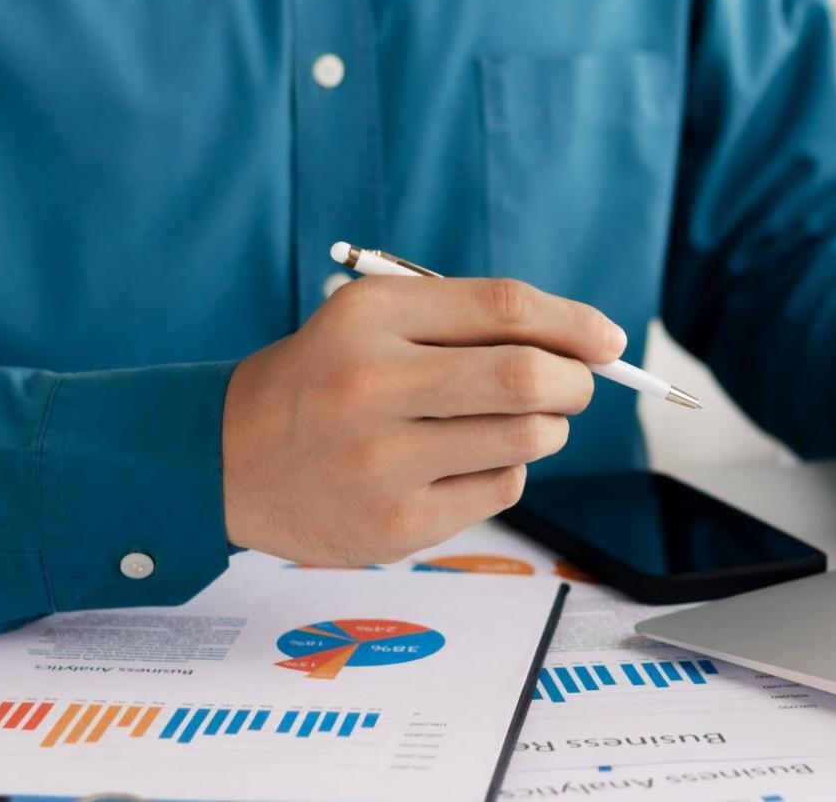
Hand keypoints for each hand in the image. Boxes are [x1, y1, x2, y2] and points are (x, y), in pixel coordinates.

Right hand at [221, 276, 625, 565]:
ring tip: (519, 421)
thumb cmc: (325, 379)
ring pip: (524, 439)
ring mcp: (380, 464)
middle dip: (575, 381)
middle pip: (526, 378)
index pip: (503, 308)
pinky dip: (507, 469)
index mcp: (368, 318)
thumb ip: (468, 320)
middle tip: (578, 385)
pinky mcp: (393, 527)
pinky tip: (466, 460)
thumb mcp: (371, 319)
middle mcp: (370, 387)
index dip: (573, 322)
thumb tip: (585, 343)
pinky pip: (499, 490)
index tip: (607, 339)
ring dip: (546, 428)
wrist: (228, 458)